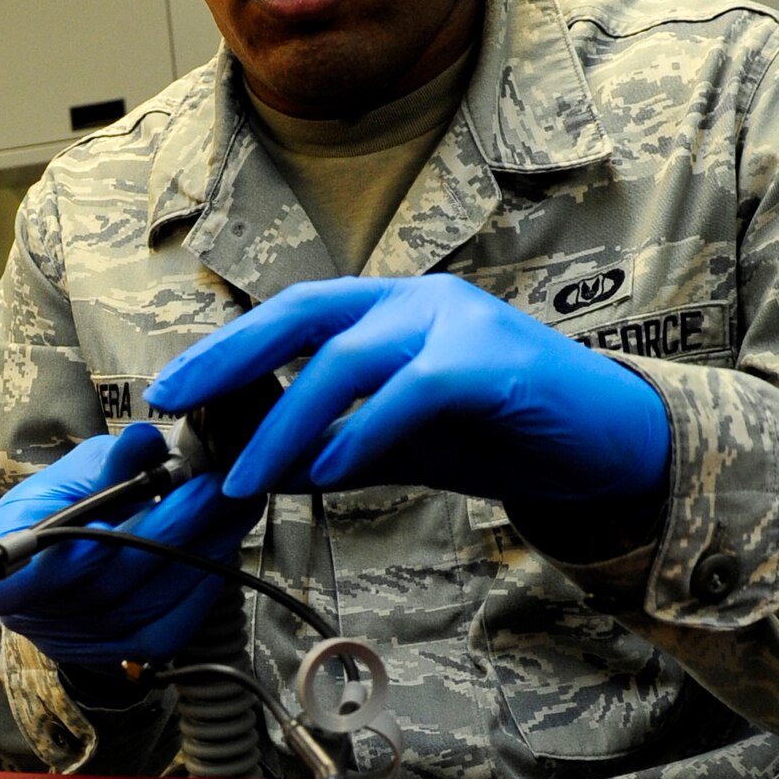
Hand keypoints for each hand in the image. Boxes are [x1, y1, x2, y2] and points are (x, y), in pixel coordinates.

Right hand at [0, 422, 262, 666]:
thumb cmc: (57, 513)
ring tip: (233, 506)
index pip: (46, 567)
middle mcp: (42, 618)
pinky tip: (224, 544)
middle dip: (173, 528)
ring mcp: (86, 643)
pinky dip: (204, 582)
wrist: (61, 566)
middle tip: (215, 486)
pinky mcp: (128, 654)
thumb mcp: (69, 478)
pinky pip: (174, 622)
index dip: (95, 542)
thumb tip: (143, 440)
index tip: (146, 498)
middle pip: (114, 579)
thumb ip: (106, 464)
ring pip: (152, 600)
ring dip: (200, 551)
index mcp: (9, 572)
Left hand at [145, 276, 670, 509]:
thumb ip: (336, 447)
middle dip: (231, 360)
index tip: (171, 387)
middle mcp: (419, 300)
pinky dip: (362, 433)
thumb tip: (258, 470)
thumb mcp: (401, 443)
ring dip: (286, 423)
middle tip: (175, 406)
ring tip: (247, 479)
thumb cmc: (502, 434)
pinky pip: (412, 393)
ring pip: (349, 360)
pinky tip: (326, 474)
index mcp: (393, 307)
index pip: (293, 312)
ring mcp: (459, 323)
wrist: (607, 444)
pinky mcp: (495, 365)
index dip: (228, 346)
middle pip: (305, 315)